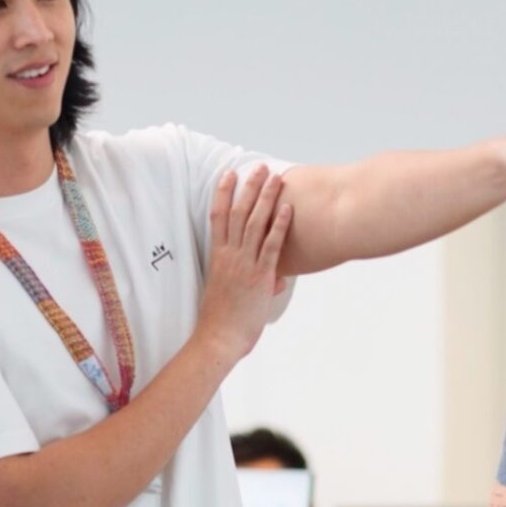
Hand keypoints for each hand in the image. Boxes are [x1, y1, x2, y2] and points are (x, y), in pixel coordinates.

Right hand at [196, 167, 292, 360]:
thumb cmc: (223, 322)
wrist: (219, 339)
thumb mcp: (233, 295)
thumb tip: (277, 278)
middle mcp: (229, 255)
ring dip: (266, 198)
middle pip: (239, 213)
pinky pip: (271, 245)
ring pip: (255, 223)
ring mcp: (244, 264)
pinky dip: (279, 225)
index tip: (229, 174)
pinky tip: (287, 209)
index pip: (218, 217)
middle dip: (249, 187)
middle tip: (259, 167)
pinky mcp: (259, 275)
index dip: (224, 193)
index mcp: (218, 257)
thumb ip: (255, 280)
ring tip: (275, 178)